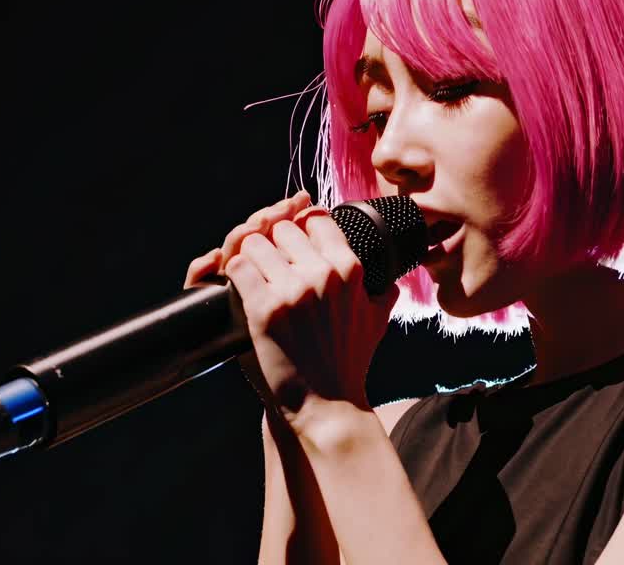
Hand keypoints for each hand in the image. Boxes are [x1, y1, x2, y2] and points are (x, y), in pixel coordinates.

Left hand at [184, 191, 399, 433]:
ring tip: (250, 273)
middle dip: (271, 242)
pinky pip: (238, 266)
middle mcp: (324, 274)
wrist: (327, 405)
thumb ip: (384, 294)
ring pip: (254, 241)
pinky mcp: (265, 309)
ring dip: (248, 255)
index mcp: (350, 269)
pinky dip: (232, 271)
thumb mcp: (377, 323)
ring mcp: (293, 290)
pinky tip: (237, 284)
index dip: (299, 227)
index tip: (290, 243)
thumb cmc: (348, 364)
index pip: (316, 219)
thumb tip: (391, 281)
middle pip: (282, 227)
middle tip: (267, 263)